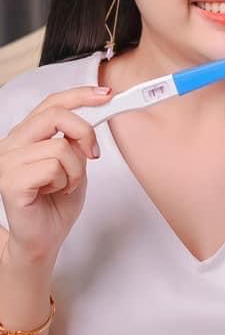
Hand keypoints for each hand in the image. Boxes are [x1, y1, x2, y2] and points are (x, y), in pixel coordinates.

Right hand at [0, 87, 108, 262]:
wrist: (43, 240)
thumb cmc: (56, 204)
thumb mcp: (75, 164)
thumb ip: (77, 140)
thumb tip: (93, 116)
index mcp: (26, 136)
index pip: (51, 103)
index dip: (80, 95)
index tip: (106, 94)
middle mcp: (12, 144)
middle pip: (54, 114)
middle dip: (84, 132)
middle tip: (92, 153)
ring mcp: (7, 161)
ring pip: (60, 146)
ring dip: (75, 170)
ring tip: (66, 185)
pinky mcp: (10, 181)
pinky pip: (53, 167)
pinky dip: (65, 181)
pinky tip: (54, 192)